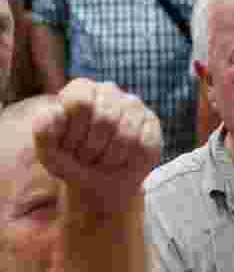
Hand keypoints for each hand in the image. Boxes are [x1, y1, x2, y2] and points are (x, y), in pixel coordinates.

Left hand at [33, 79, 161, 211]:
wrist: (100, 183)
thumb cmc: (73, 163)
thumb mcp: (50, 153)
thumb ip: (43, 132)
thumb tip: (55, 112)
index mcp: (81, 89)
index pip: (81, 102)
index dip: (74, 132)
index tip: (69, 148)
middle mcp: (109, 91)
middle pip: (105, 118)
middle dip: (92, 148)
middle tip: (87, 159)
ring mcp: (134, 106)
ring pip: (126, 134)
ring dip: (110, 158)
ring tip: (104, 161)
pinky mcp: (152, 124)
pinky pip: (143, 144)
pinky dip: (129, 160)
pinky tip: (123, 161)